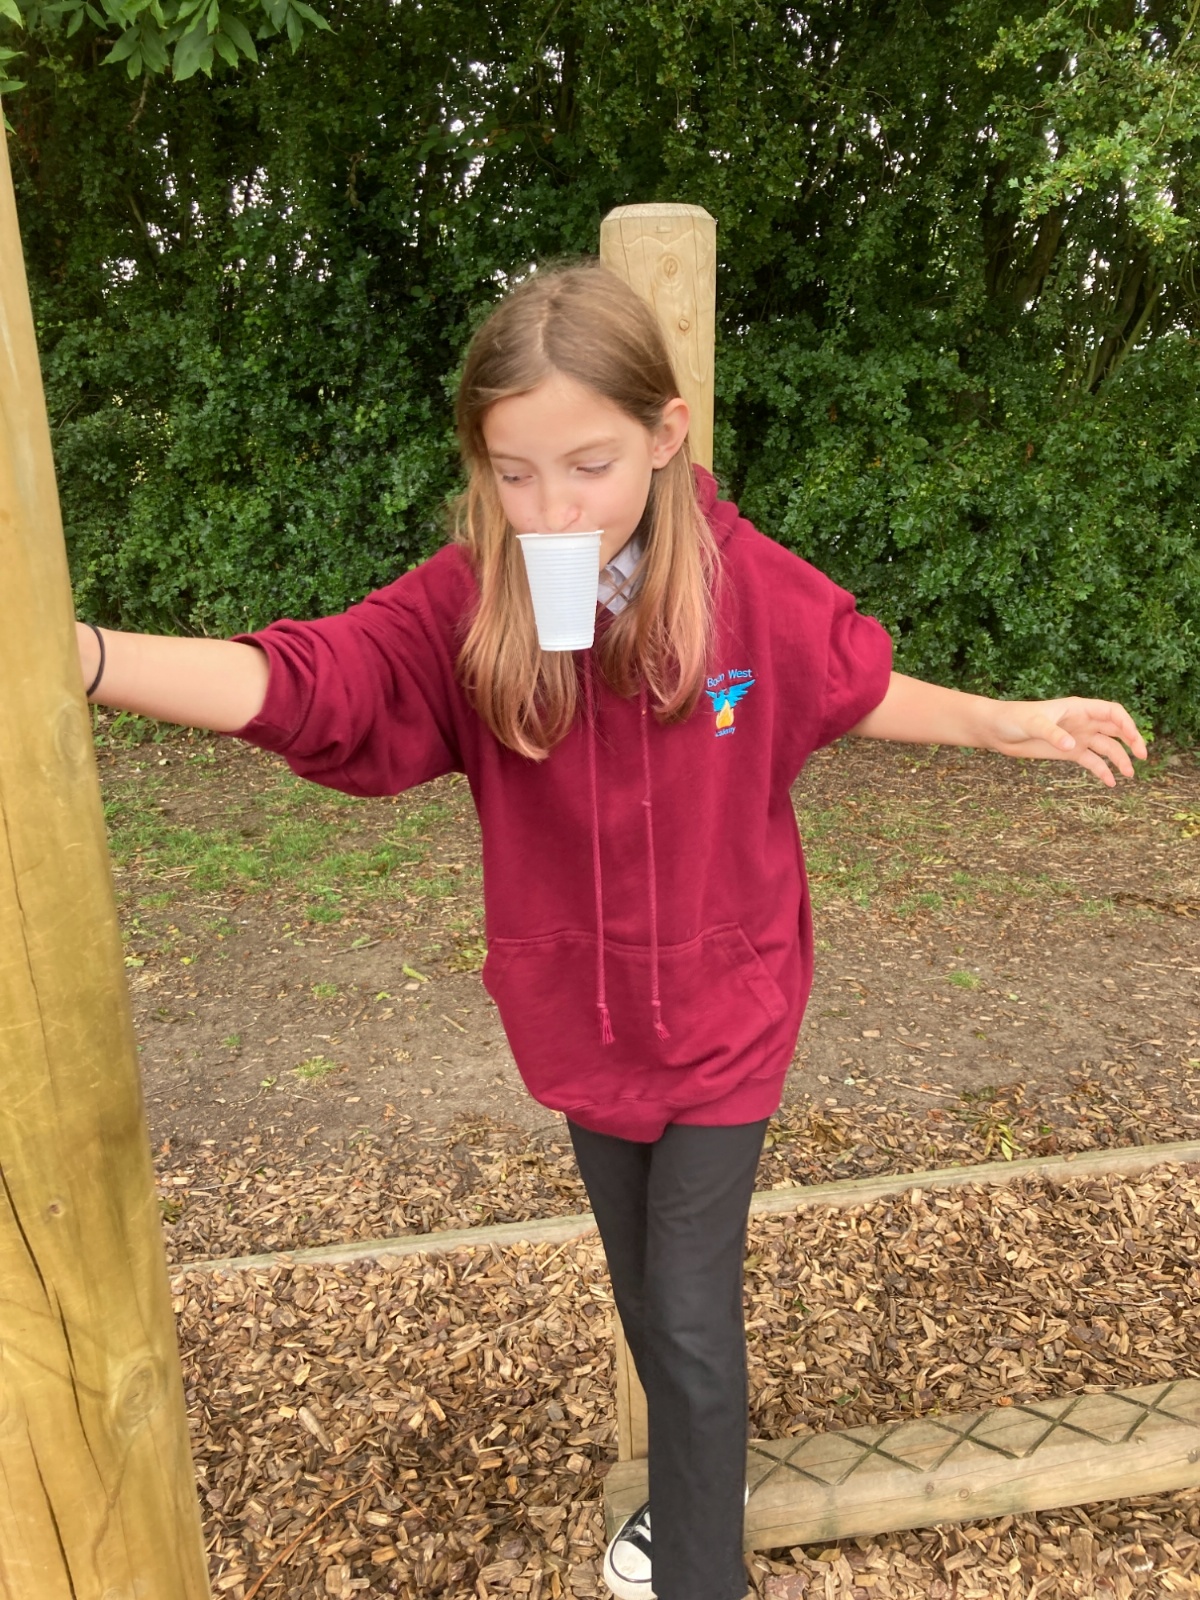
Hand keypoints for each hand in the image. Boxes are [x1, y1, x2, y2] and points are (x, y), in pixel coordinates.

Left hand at [985, 697, 1147, 786]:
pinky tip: (1110, 783)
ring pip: (1106, 747)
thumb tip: (1073, 746)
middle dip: (1131, 741)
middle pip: (1116, 729)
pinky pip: (1091, 761)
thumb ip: (1053, 733)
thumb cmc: (1013, 718)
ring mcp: (1077, 737)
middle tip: (1142, 757)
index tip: (1134, 739)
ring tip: (1129, 775)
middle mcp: (1082, 722)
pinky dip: (1101, 771)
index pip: (1112, 712)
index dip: (1127, 724)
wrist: (997, 730)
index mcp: (1078, 708)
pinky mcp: (1068, 752)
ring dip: (1119, 759)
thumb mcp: (1033, 724)